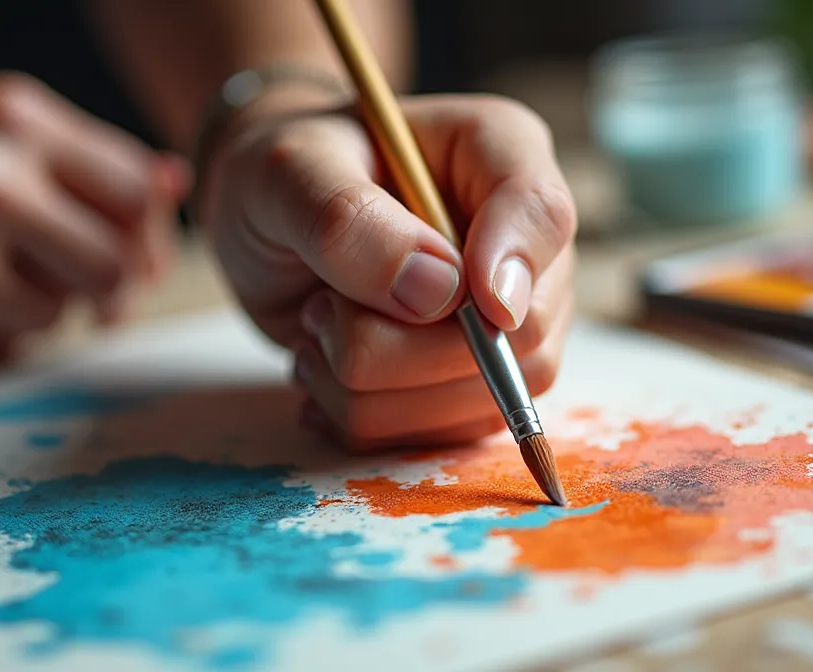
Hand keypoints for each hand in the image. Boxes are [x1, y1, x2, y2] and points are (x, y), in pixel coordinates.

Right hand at [0, 72, 190, 382]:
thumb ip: (84, 161)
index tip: (129, 254)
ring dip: (41, 310)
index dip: (145, 236)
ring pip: (66, 310)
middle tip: (72, 288)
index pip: (139, 192)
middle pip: (117, 263)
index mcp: (11, 116)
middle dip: (106, 289)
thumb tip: (176, 182)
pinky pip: (9, 345)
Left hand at [202, 93, 576, 448]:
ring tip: (318, 330)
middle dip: (402, 346)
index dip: (514, 268)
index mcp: (497, 152)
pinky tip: (327, 371)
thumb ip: (349, 222)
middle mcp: (522, 241)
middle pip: (521, 334)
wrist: (269, 216)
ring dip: (372, 388)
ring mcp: (507, 319)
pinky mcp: (475, 377)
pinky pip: (443, 436)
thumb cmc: (288, 171)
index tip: (461, 303)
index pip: (543, 215)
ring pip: (481, 399)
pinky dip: (368, 418)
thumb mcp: (287, 173)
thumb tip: (439, 291)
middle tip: (324, 306)